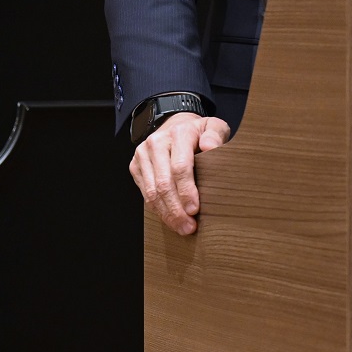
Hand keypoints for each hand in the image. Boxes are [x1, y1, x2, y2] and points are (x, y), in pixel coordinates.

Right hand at [129, 111, 231, 235]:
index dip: (186, 191)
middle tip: (189, 226)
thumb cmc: (198, 132)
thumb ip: (216, 135)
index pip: (180, 167)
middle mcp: (157, 143)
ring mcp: (143, 155)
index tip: (195, 209)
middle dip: (176, 209)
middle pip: (164, 183)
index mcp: (178, 133)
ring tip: (181, 227)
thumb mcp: (213, 127)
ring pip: (152, 192)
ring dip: (166, 214)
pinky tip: (170, 218)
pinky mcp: (135, 166)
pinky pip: (145, 193)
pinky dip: (158, 209)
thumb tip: (210, 147)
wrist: (175, 125)